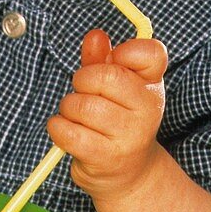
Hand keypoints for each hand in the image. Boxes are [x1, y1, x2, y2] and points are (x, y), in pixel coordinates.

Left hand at [47, 28, 167, 202]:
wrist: (129, 175)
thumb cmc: (117, 123)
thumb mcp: (115, 89)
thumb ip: (102, 60)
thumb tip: (96, 36)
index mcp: (152, 86)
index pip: (152, 53)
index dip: (126, 51)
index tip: (114, 61)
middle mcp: (148, 110)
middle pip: (106, 76)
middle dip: (82, 80)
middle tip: (83, 93)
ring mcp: (129, 136)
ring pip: (82, 105)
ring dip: (68, 108)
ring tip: (77, 117)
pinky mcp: (107, 158)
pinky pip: (68, 132)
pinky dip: (58, 128)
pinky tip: (66, 132)